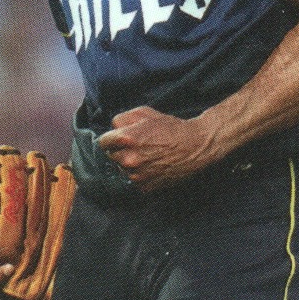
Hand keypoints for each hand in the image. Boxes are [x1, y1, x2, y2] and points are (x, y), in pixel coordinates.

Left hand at [97, 106, 216, 191]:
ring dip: (129, 164)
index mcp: (126, 138)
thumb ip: (123, 118)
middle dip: (120, 151)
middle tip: (137, 147)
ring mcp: (137, 175)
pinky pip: (134, 181)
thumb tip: (113, 128)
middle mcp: (129, 158)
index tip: (118, 139)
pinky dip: (139, 175)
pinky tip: (152, 166)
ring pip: (122, 170)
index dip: (111, 139)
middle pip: (112, 157)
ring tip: (146, 156)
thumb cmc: (170, 127)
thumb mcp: (145, 112)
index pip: (103, 142)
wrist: (195, 146)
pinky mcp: (146, 187)